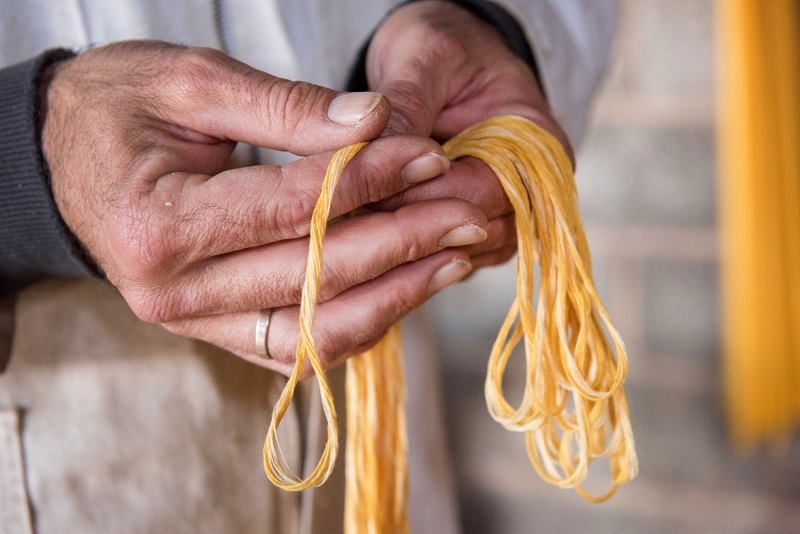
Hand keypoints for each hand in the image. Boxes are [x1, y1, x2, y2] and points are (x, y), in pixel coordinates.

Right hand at [42, 40, 488, 373]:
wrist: (66, 154)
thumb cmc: (118, 106)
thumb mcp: (190, 81)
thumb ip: (284, 106)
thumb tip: (375, 122)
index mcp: (160, 226)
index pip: (293, 210)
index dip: (368, 181)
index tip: (427, 154)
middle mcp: (174, 294)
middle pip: (315, 275)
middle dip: (402, 241)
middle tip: (467, 213)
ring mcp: (196, 324)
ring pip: (317, 329)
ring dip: (395, 295)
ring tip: (455, 257)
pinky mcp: (219, 333)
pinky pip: (302, 347)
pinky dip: (360, 321)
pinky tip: (407, 287)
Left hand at [365, 0, 572, 268]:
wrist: (444, 64)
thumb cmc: (443, 51)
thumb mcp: (425, 56)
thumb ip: (406, 103)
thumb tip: (370, 148)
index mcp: (537, 145)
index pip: (480, 190)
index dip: (419, 193)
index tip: (362, 187)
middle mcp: (530, 193)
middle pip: (469, 231)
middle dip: (407, 221)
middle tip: (347, 210)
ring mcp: (503, 219)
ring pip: (453, 252)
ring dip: (404, 241)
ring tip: (354, 220)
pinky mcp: (472, 232)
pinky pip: (440, 254)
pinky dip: (405, 247)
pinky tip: (368, 231)